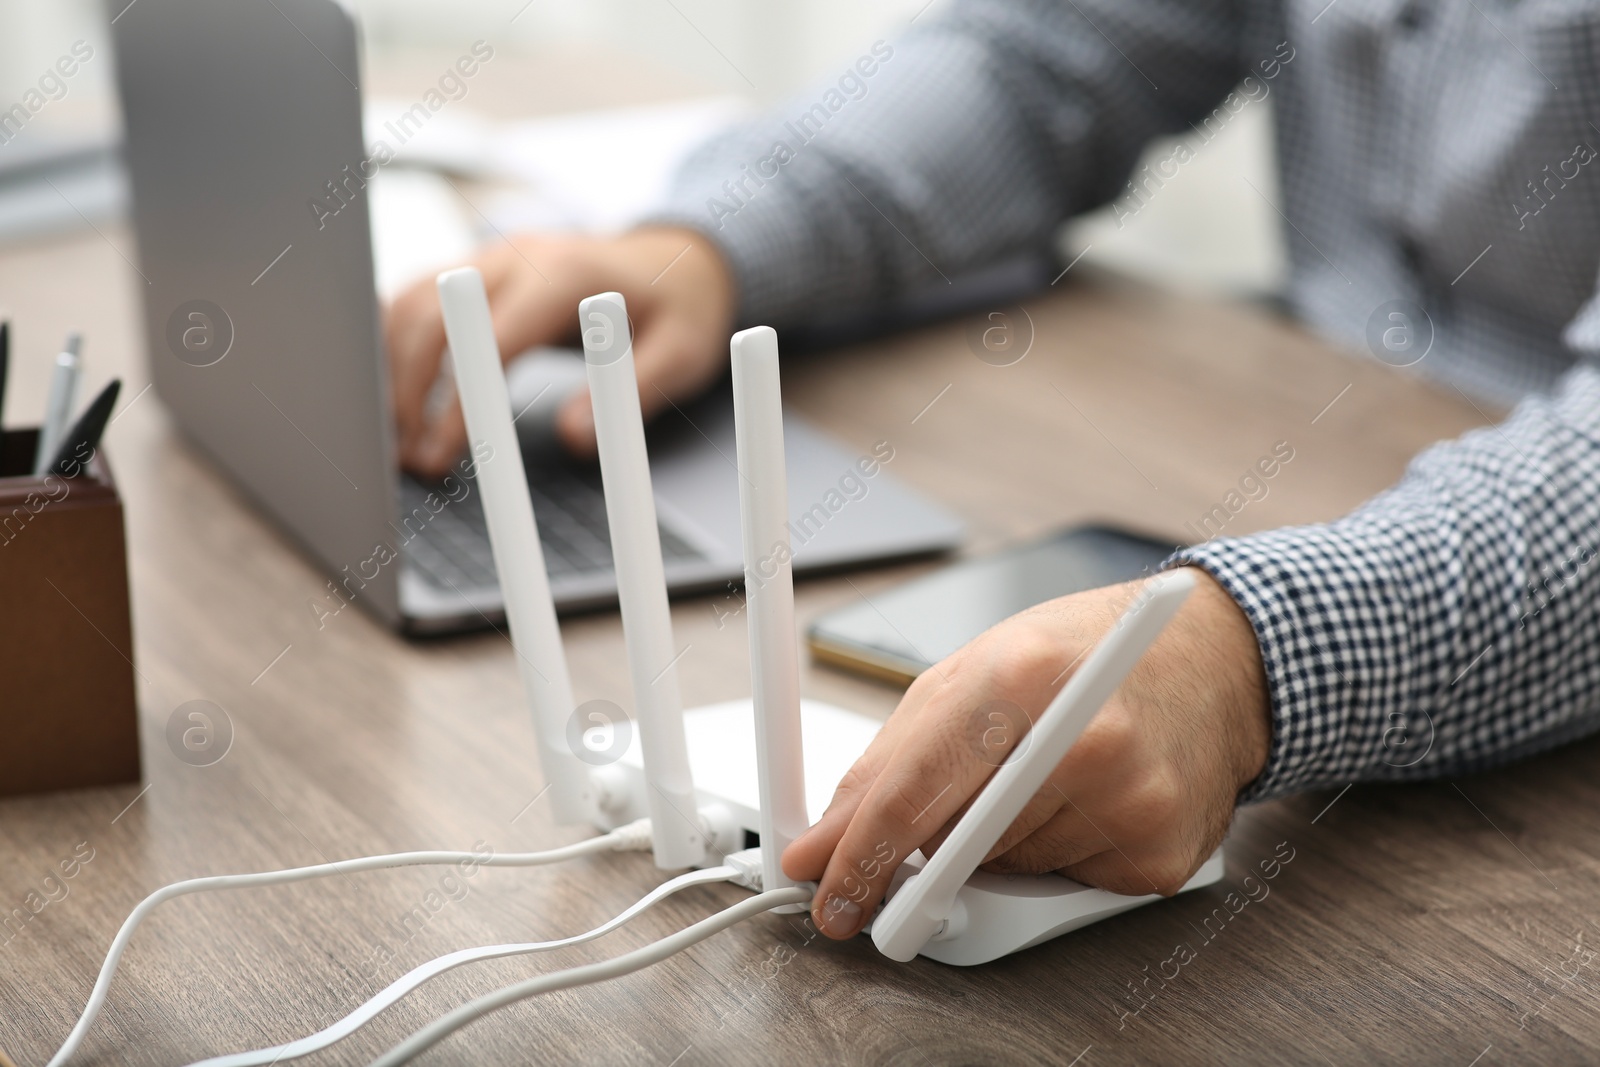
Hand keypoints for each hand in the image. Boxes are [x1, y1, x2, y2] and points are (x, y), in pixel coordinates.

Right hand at [383, 227, 736, 475]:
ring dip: (391, 371)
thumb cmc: (679, 309)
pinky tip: (392, 397)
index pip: (492, 340)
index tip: (439, 454)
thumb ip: (633, 390)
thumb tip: (574, 437)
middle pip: (429, 318)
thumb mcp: (683, 352)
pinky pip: (413, 299)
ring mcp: (487, 257)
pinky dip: (392, 345)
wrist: (676, 258)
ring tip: (397, 441)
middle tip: (410, 461)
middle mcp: (514, 255)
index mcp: (562, 274)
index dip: (458, 400)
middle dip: (408, 393)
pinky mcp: (474, 268)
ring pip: (408, 304)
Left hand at [781, 568, 1270, 938]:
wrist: (1214, 661)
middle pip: (954, 842)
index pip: (915, 793)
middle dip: (930, 843)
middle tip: (934, 825)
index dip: (860, 856)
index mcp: (1023, 674)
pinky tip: (1082, 804)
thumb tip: (829, 842)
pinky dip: (1050, 859)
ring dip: (995, 846)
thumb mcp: (973, 671)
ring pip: (1004, 873)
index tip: (828, 895)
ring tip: (1040, 776)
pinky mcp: (1159, 858)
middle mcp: (1085, 738)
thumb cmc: (1082, 655)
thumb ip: (892, 760)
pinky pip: (1062, 889)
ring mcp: (1132, 804)